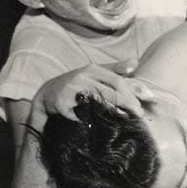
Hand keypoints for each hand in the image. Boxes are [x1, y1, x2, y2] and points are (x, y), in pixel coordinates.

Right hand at [33, 64, 151, 120]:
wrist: (46, 94)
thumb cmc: (75, 84)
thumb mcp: (93, 73)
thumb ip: (114, 69)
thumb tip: (135, 63)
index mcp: (91, 69)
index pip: (116, 81)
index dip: (130, 94)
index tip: (140, 106)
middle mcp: (80, 77)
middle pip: (109, 92)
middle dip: (127, 104)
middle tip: (138, 115)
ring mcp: (70, 90)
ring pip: (97, 103)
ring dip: (112, 113)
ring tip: (123, 120)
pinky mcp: (61, 104)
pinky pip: (80, 115)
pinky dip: (90, 120)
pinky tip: (98, 124)